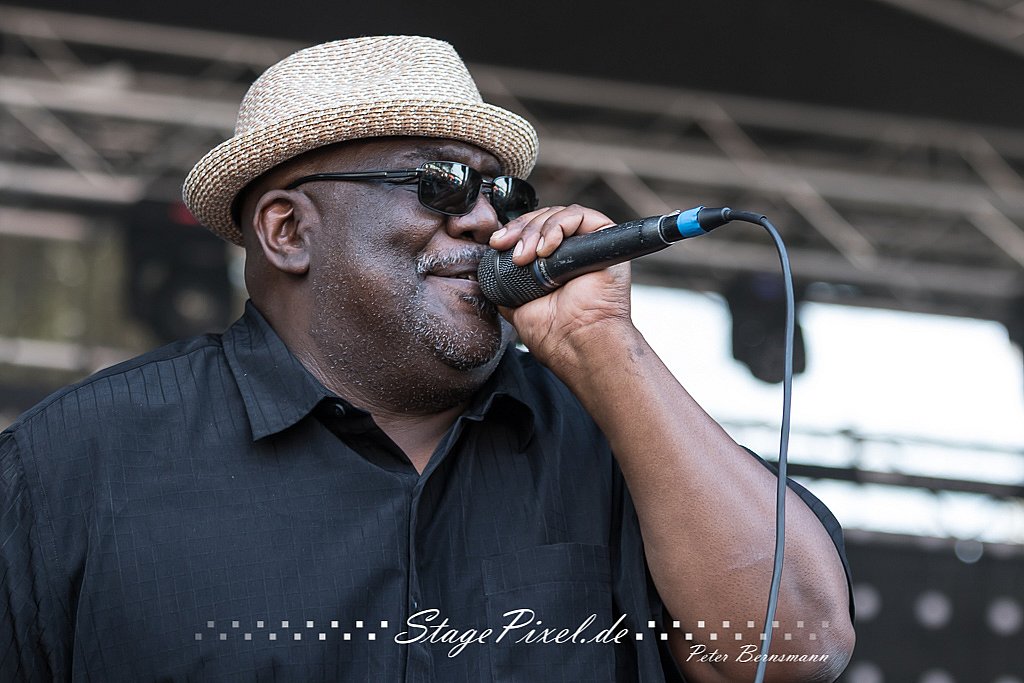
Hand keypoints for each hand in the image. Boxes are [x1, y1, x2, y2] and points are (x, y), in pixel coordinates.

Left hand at [487, 204, 636, 369]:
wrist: (578, 344)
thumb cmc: (556, 334)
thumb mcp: (516, 306)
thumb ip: (506, 285)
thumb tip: (489, 270)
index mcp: (553, 264)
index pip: (532, 231)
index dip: (514, 231)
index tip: (497, 244)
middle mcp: (572, 251)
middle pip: (542, 218)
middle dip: (521, 230)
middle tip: (514, 255)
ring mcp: (588, 244)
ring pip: (557, 214)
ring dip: (535, 231)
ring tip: (528, 257)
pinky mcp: (605, 238)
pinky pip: (579, 215)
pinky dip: (557, 226)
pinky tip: (546, 249)